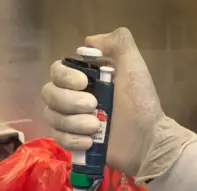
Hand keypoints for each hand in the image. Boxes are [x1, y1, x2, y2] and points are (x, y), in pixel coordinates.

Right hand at [41, 27, 196, 179]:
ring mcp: (71, 121)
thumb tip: (89, 41)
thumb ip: (118, 43)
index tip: (84, 83)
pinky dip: (72, 140)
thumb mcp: (133, 66)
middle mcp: (74, 97)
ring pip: (51, 116)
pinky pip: (58, 138)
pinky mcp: (73, 142)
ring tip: (95, 127)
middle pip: (48, 93)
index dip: (65, 76)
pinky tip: (90, 143)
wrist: (148, 140)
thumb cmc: (140, 103)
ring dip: (73, 122)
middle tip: (93, 106)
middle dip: (69, 101)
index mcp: (85, 78)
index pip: (56, 70)